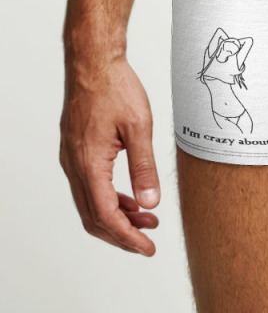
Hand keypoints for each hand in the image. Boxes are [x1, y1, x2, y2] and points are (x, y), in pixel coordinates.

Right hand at [60, 53, 160, 254]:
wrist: (94, 64)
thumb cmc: (116, 89)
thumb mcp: (140, 128)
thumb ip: (144, 168)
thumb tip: (150, 203)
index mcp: (89, 164)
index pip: (106, 215)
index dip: (127, 237)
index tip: (147, 248)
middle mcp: (75, 166)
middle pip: (94, 217)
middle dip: (122, 233)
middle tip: (148, 240)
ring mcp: (72, 159)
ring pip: (90, 203)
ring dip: (117, 216)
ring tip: (147, 219)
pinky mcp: (76, 151)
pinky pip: (90, 186)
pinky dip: (110, 198)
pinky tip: (131, 198)